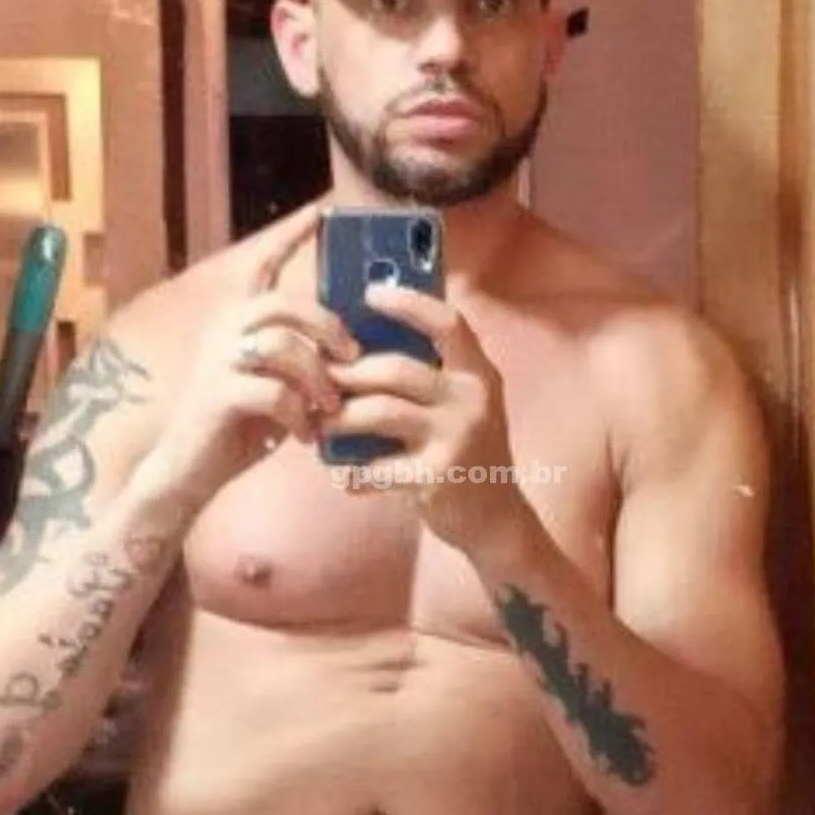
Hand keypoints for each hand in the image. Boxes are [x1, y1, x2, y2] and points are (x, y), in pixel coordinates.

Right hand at [146, 202, 358, 506]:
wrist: (189, 472)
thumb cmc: (239, 429)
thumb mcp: (279, 387)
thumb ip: (303, 362)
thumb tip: (352, 351)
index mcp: (239, 323)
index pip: (263, 266)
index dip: (290, 236)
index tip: (321, 211)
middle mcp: (224, 332)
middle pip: (284, 303)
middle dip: (327, 327)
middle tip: (351, 356)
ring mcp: (218, 362)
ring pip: (280, 344)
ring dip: (317, 376)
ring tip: (329, 406)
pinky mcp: (217, 397)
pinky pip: (272, 391)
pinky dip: (299, 414)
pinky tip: (306, 435)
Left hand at [320, 282, 527, 553]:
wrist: (496, 520)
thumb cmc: (464, 453)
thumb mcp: (460, 407)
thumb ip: (429, 376)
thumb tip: (362, 344)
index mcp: (478, 374)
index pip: (447, 323)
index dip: (408, 303)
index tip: (369, 293)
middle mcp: (472, 400)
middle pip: (396, 369)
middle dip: (348, 373)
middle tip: (317, 379)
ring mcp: (456, 439)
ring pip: (380, 412)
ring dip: (340, 418)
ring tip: (320, 425)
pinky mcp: (437, 478)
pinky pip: (378, 467)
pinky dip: (352, 473)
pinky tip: (343, 476)